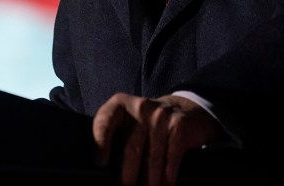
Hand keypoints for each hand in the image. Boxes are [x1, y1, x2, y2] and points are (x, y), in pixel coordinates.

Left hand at [92, 93, 220, 185]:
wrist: (183, 109)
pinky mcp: (178, 126)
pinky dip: (167, 179)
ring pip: (152, 159)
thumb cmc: (145, 124)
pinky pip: (171, 159)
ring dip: (148, 183)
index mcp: (119, 105)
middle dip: (128, 177)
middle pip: (132, 149)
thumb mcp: (127, 122)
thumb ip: (113, 138)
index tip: (100, 163)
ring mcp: (161, 116)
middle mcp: (140, 107)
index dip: (101, 142)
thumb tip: (102, 169)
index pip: (105, 120)